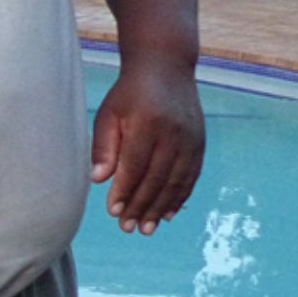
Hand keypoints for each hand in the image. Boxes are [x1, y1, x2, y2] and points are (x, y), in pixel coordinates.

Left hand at [89, 57, 204, 234]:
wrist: (165, 68)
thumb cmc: (129, 93)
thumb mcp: (109, 114)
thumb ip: (104, 147)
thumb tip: (98, 180)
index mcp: (147, 124)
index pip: (135, 166)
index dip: (125, 191)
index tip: (113, 212)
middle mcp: (173, 133)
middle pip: (157, 178)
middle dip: (142, 206)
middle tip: (128, 227)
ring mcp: (190, 139)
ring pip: (176, 181)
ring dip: (161, 208)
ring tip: (147, 228)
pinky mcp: (200, 143)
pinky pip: (190, 176)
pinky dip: (180, 197)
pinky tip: (168, 213)